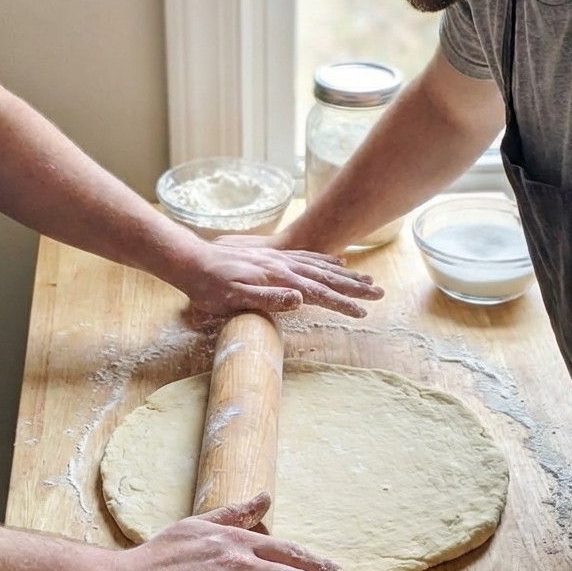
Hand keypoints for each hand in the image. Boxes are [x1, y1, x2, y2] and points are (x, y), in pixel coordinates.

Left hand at [178, 240, 384, 318]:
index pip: (318, 292)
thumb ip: (267, 299)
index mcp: (278, 278)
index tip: (362, 313)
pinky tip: (337, 261)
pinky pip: (307, 257)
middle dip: (354, 287)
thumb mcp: (233, 298)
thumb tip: (301, 300)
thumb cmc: (210, 286)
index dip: (341, 303)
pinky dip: (326, 260)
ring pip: (321, 265)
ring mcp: (279, 259)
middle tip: (380, 294)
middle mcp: (284, 265)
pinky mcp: (273, 257)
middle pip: (327, 276)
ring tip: (367, 280)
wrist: (192, 261)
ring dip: (346, 274)